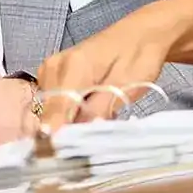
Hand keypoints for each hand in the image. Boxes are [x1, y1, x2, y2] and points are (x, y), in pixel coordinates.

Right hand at [36, 4, 177, 128]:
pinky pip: (56, 106)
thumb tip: (80, 134)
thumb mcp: (128, 84)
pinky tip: (90, 113)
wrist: (142, 33)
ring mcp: (51, 71)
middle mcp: (55, 67)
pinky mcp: (54, 77)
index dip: (59, 138)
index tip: (66, 159)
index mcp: (73, 66)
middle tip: (93, 141)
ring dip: (70, 125)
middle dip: (68, 133)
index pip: (55, 111)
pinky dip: (71, 116)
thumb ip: (101, 108)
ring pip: (52, 114)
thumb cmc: (139, 55)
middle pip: (50, 116)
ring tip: (96, 123)